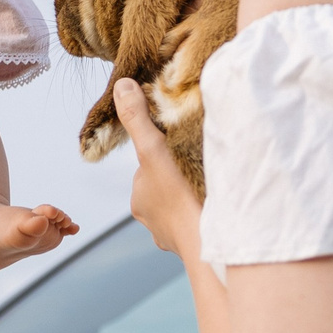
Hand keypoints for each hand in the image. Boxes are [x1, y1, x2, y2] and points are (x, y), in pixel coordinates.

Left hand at [115, 78, 202, 258]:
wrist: (206, 244)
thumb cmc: (179, 196)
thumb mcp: (154, 149)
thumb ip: (137, 119)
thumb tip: (121, 85)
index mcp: (138, 195)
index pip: (150, 166)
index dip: (165, 154)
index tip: (183, 150)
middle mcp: (148, 217)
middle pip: (164, 185)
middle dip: (178, 176)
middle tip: (199, 167)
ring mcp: (168, 235)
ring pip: (178, 206)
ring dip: (189, 196)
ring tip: (208, 188)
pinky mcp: (188, 247)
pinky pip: (193, 224)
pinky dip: (200, 216)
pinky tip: (211, 209)